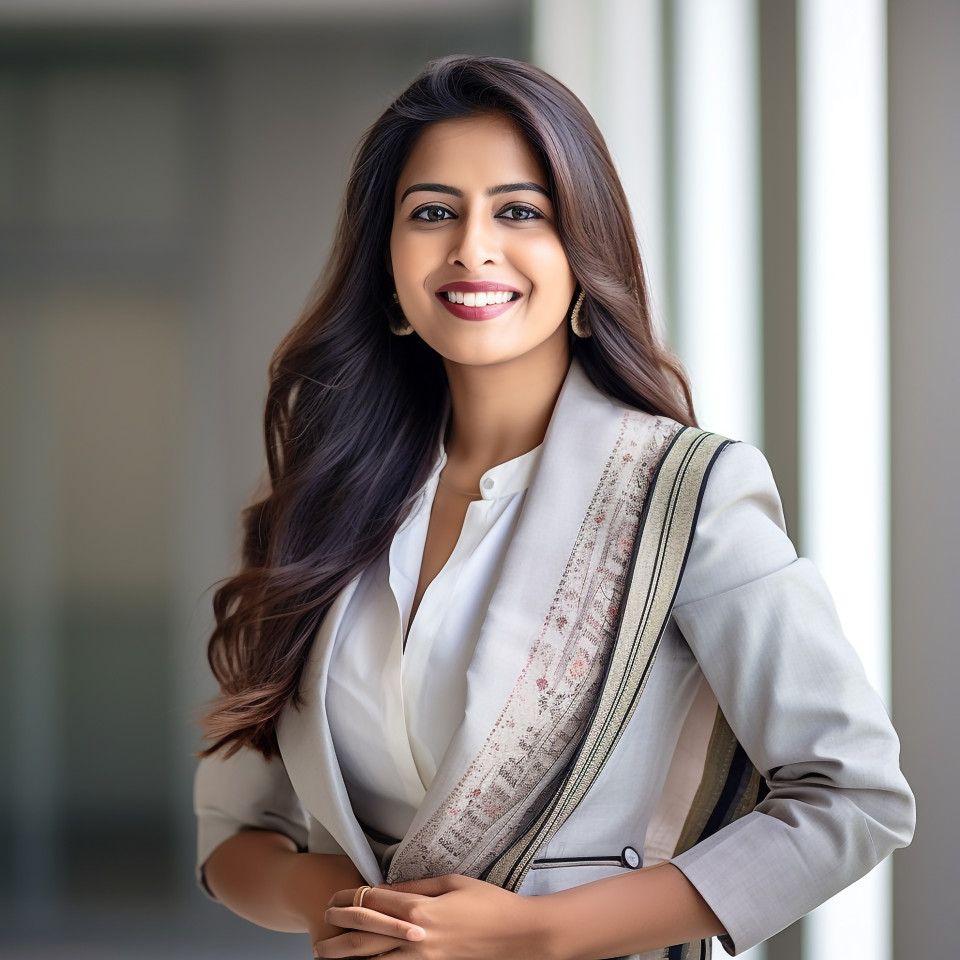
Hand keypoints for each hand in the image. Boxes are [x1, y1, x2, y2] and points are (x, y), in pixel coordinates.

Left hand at [316, 874, 550, 959]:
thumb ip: (418, 884)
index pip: (372, 900)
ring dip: (346, 955)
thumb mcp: (453, 882)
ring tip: (325, 951)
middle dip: (338, 927)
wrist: (518, 936)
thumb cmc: (490, 904)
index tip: (335, 894)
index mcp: (419, 907)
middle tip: (321, 921)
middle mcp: (414, 935)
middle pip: (363, 933)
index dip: (349, 896)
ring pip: (372, 959)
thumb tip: (391, 886)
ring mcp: (421, 958)